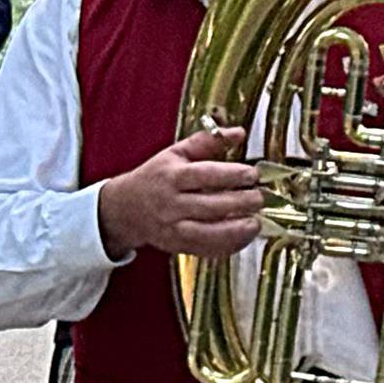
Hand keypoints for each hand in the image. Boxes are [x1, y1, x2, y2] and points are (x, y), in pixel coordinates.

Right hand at [97, 125, 264, 259]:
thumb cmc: (155, 178)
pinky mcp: (176, 246)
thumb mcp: (176, 153)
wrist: (125, 208)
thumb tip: (239, 132)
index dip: (231, 175)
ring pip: (207, 234)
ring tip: (255, 223)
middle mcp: (171, 204)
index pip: (204, 175)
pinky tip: (242, 238)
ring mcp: (172, 228)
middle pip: (210, 206)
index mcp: (171, 176)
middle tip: (258, 198)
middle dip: (240, 203)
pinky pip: (205, 250)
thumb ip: (208, 141)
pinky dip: (227, 246)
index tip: (252, 174)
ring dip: (235, 230)